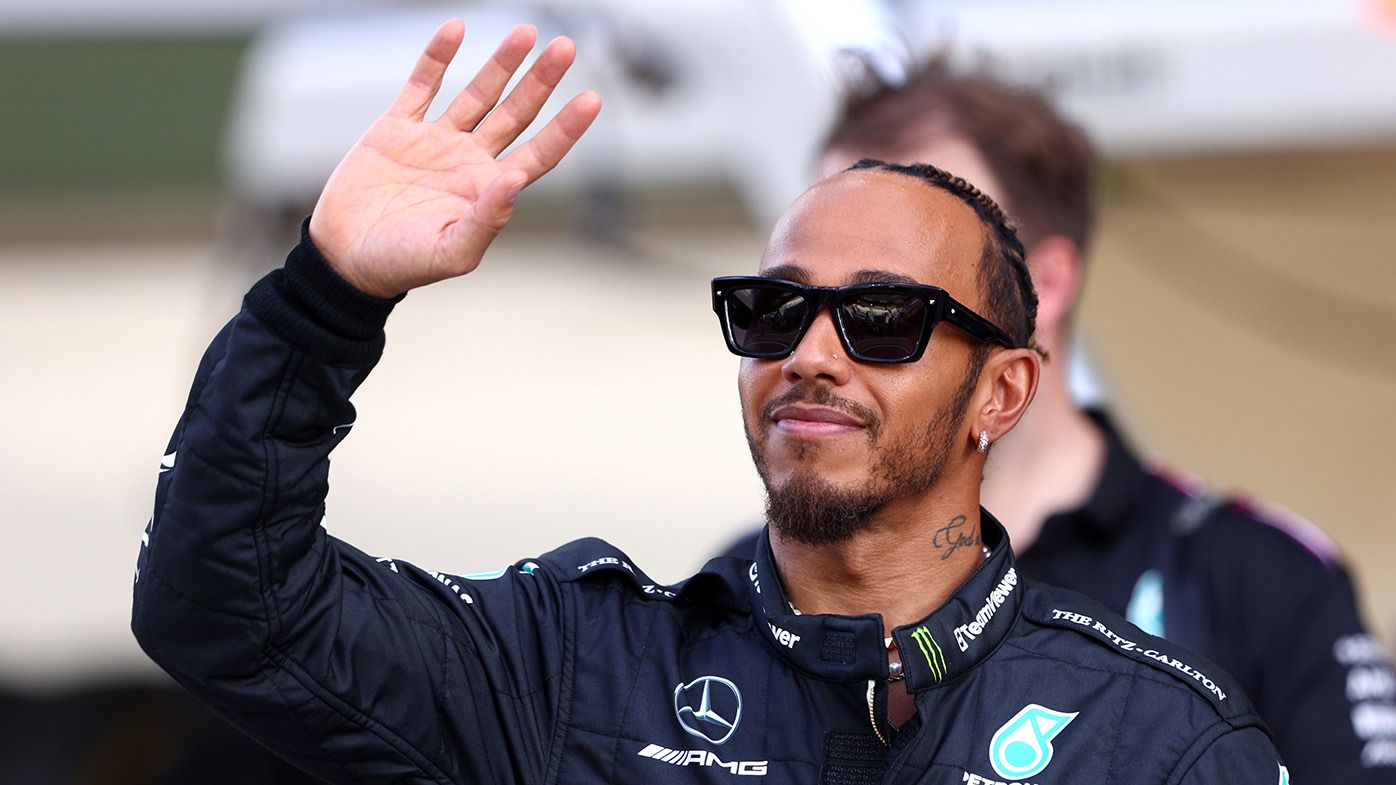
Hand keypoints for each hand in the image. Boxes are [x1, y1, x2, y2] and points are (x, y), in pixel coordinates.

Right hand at [308, 20, 600, 297]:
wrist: (345, 259)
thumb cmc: (403, 266)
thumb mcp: (452, 252)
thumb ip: (488, 219)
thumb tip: (516, 179)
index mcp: (488, 191)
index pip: (540, 153)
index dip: (566, 128)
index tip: (592, 99)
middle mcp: (469, 161)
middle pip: (516, 113)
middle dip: (541, 82)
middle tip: (566, 47)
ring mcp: (435, 141)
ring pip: (477, 93)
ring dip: (501, 64)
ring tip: (526, 33)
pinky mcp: (396, 129)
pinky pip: (421, 86)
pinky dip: (436, 58)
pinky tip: (455, 30)